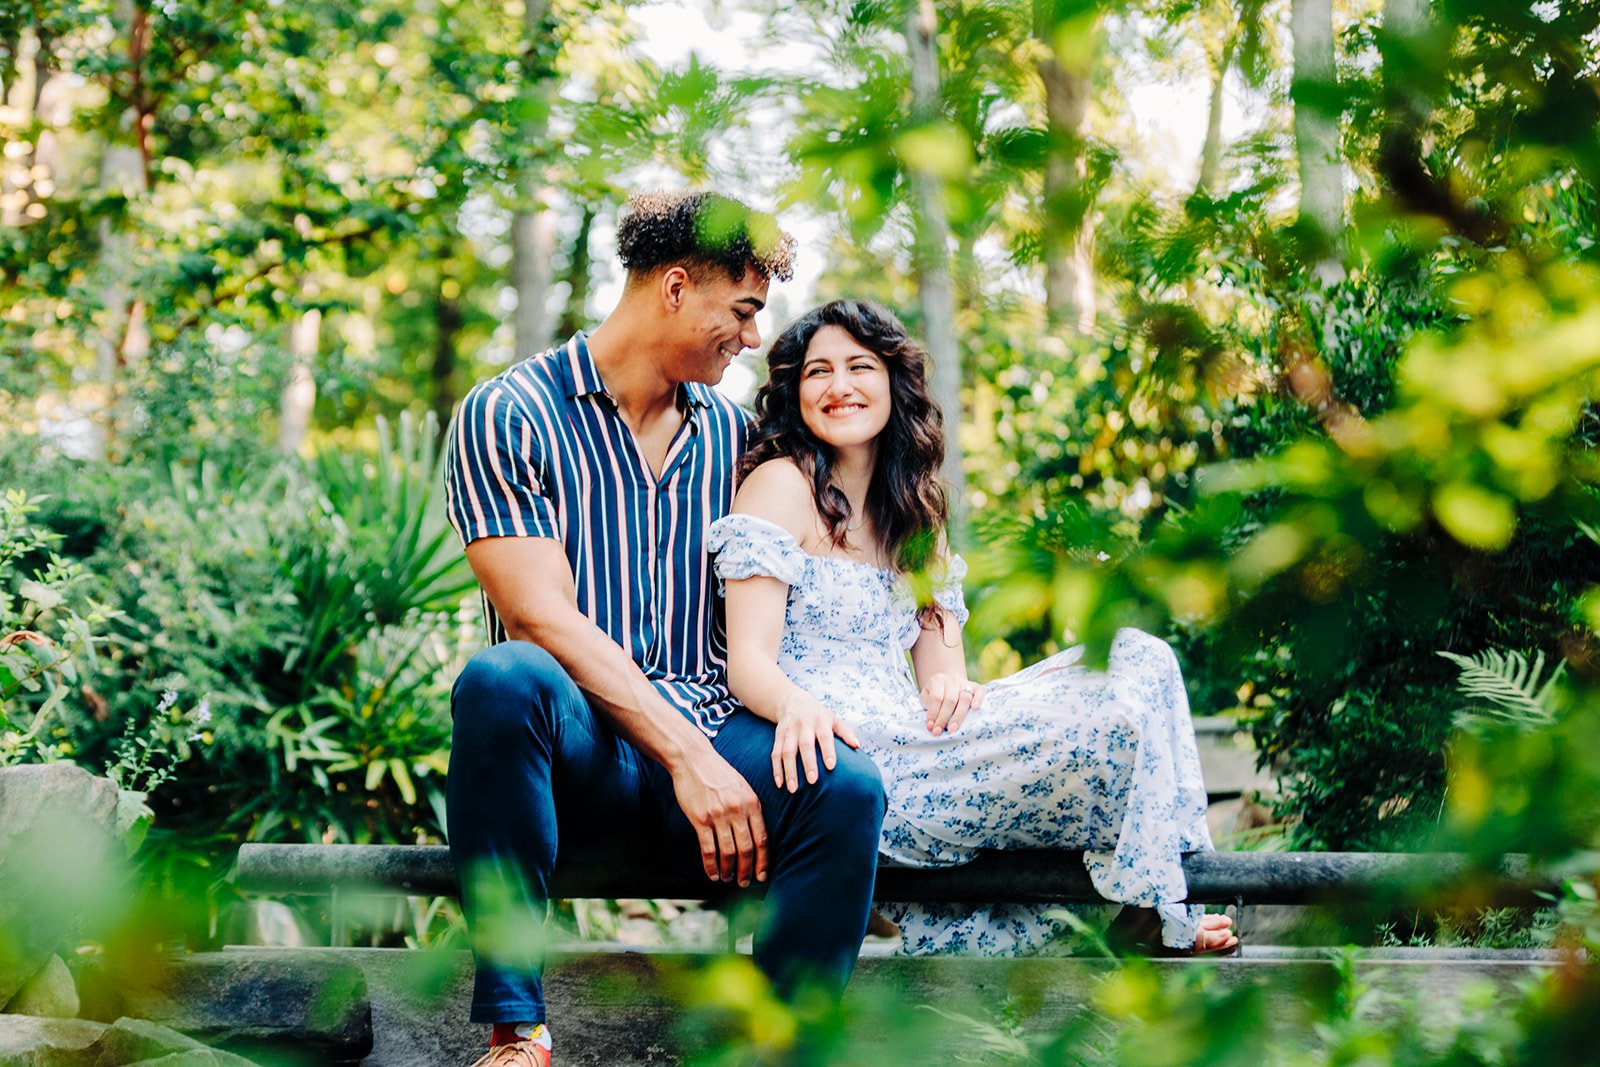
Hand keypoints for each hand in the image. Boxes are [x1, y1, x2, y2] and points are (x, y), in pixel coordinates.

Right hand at [671, 753, 768, 887]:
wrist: (693, 758)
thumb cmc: (719, 773)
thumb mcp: (743, 786)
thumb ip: (751, 808)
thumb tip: (758, 834)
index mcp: (752, 802)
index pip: (762, 838)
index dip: (764, 860)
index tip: (763, 875)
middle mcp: (737, 810)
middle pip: (746, 848)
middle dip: (747, 870)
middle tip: (745, 882)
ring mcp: (718, 815)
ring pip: (728, 852)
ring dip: (729, 870)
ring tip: (729, 879)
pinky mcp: (700, 819)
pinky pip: (708, 849)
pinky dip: (711, 865)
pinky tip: (713, 874)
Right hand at [772, 691, 860, 793]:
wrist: (793, 701)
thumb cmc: (819, 716)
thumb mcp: (833, 719)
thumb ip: (845, 732)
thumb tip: (857, 746)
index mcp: (820, 720)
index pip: (825, 736)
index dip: (828, 751)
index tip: (831, 766)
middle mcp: (803, 724)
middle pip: (804, 745)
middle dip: (808, 763)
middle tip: (813, 781)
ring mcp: (789, 730)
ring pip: (786, 751)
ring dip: (789, 771)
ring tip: (793, 789)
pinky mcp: (778, 736)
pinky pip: (775, 753)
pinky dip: (776, 769)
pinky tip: (779, 783)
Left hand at [920, 673, 983, 735]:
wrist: (948, 683)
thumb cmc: (936, 694)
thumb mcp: (926, 695)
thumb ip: (927, 704)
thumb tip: (931, 722)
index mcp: (937, 680)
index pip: (936, 698)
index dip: (933, 714)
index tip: (930, 727)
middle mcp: (952, 680)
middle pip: (950, 700)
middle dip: (943, 718)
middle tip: (938, 732)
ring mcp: (965, 683)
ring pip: (964, 699)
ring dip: (958, 716)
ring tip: (952, 729)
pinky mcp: (976, 686)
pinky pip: (979, 691)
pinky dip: (978, 699)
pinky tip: (975, 708)